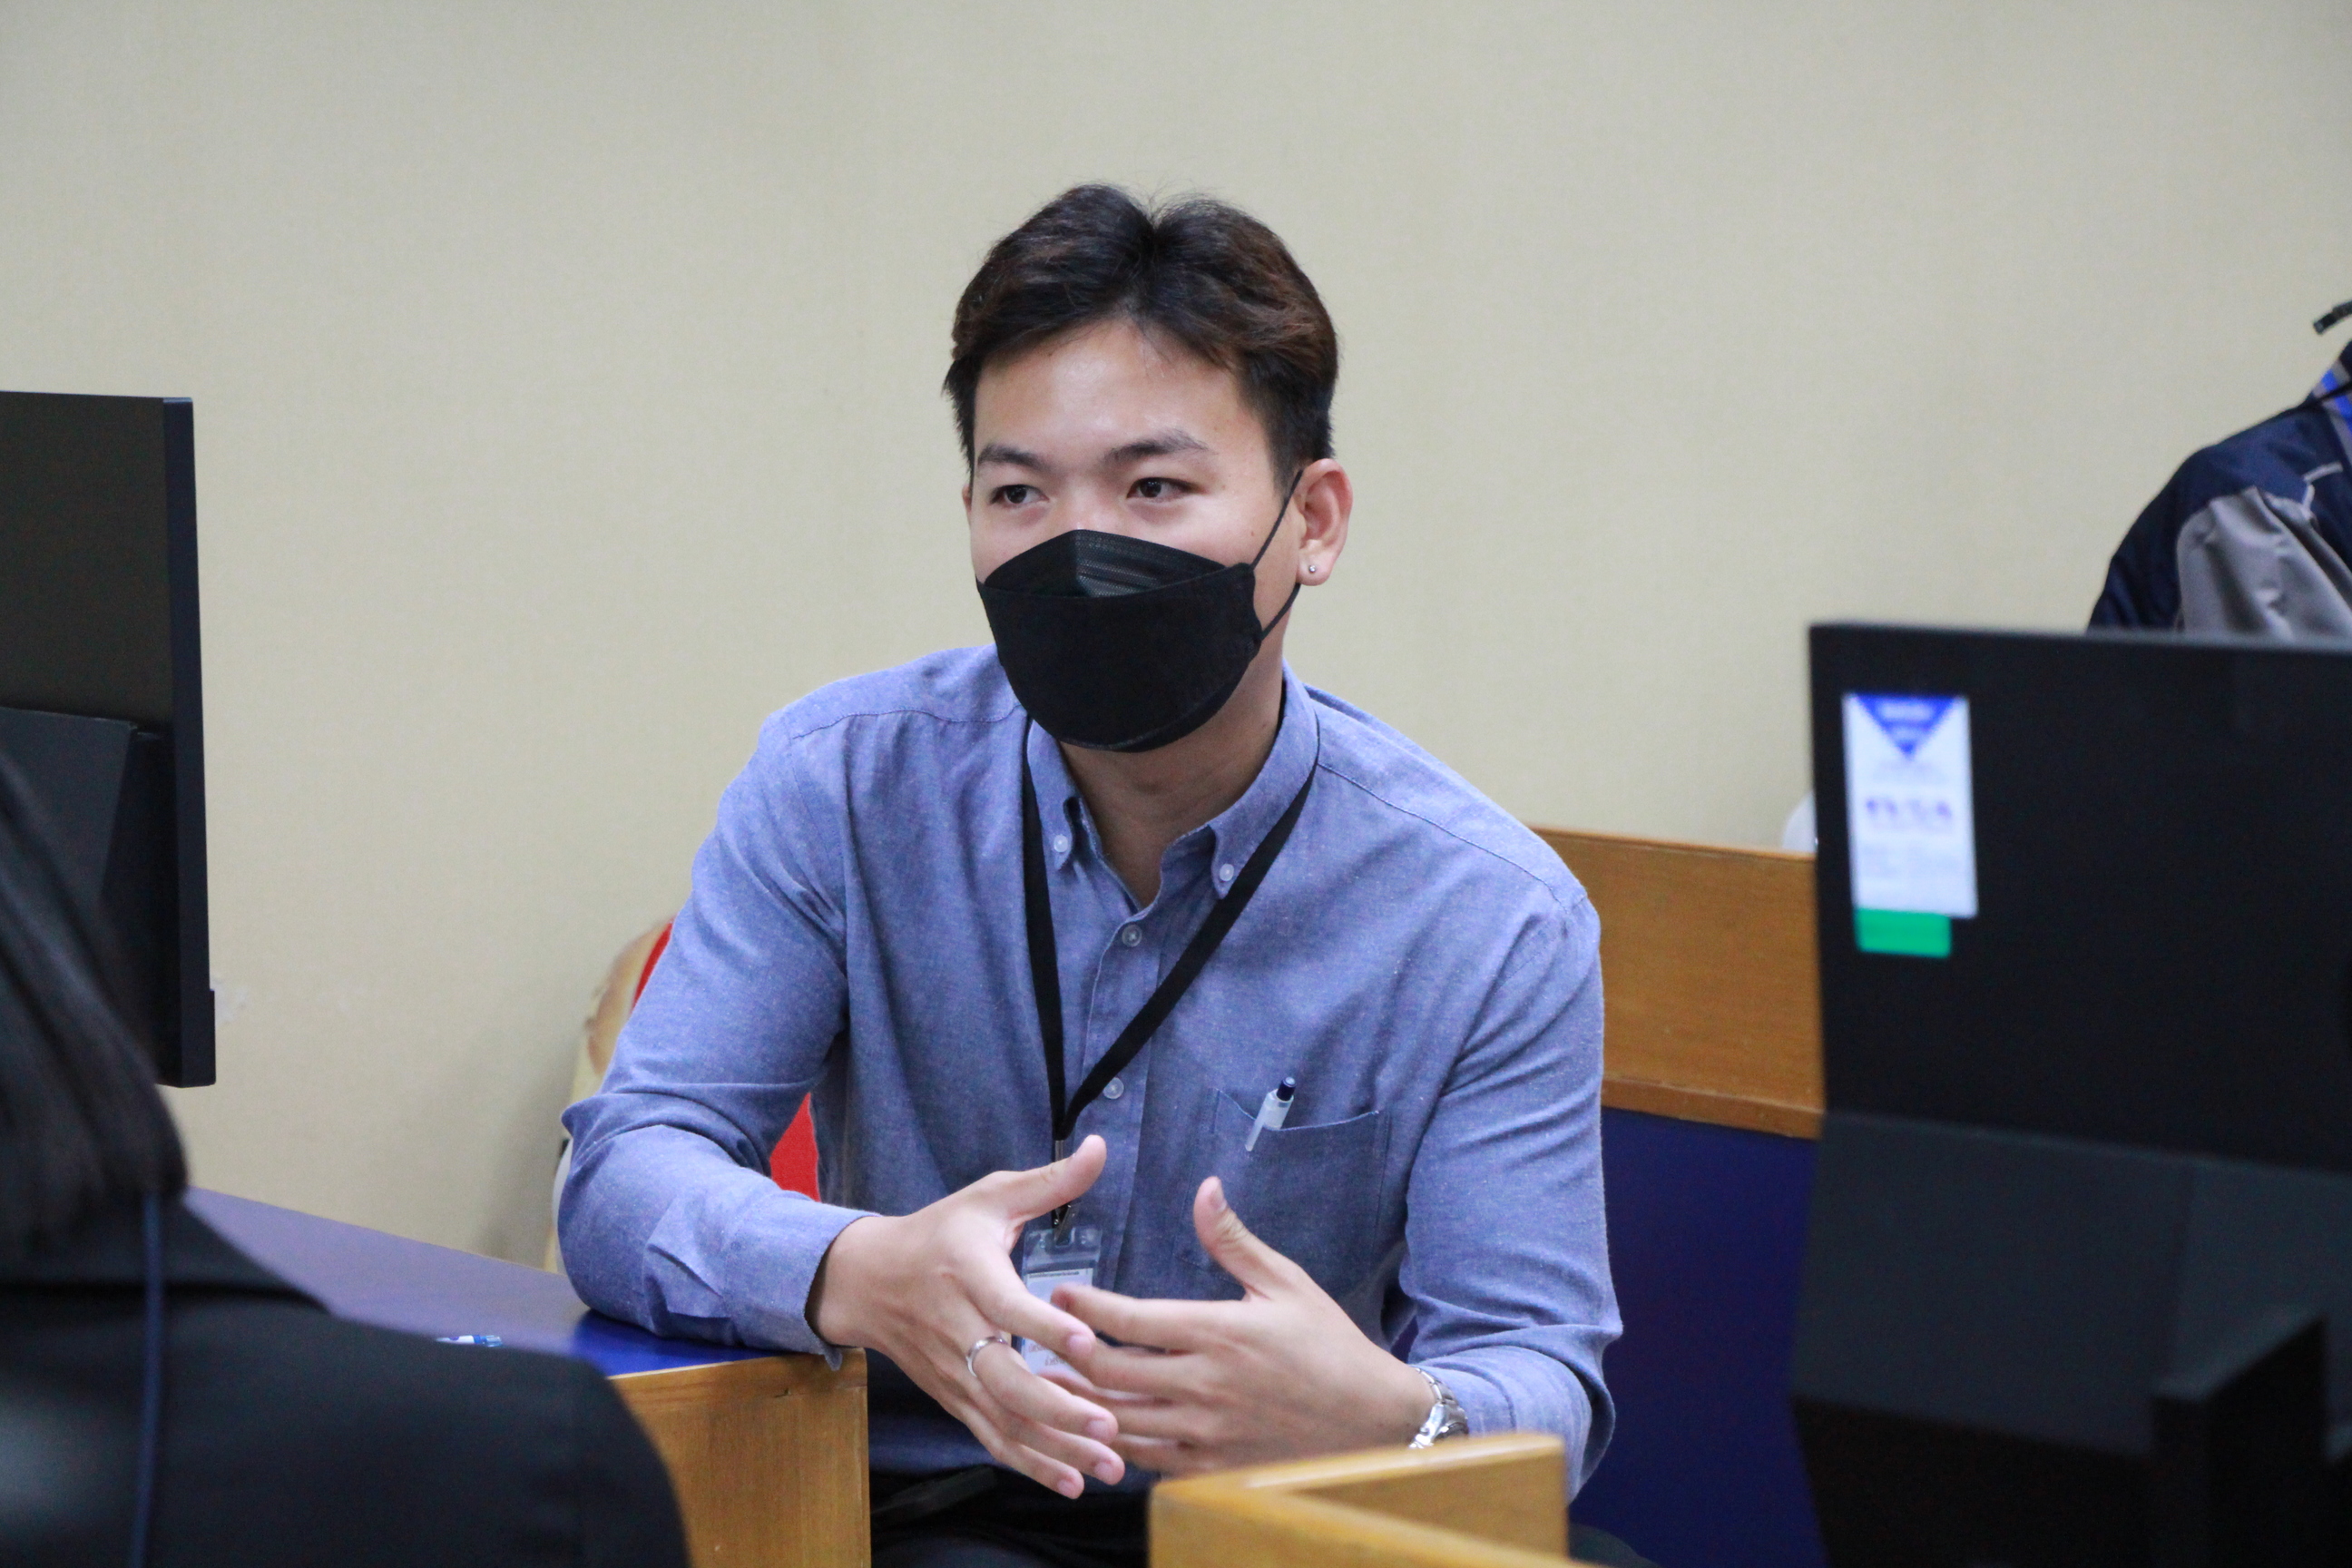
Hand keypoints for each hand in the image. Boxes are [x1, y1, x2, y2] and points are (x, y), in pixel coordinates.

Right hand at [806, 1135, 1126, 1496]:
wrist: (868, 1280)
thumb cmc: (940, 1233)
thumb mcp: (989, 1199)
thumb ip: (1049, 1183)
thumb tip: (1101, 1147)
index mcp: (968, 1275)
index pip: (1007, 1306)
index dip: (1044, 1326)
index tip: (1084, 1342)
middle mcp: (958, 1330)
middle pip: (1005, 1379)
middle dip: (1058, 1406)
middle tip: (1110, 1421)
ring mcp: (954, 1372)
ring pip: (1003, 1418)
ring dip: (1055, 1445)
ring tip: (1107, 1463)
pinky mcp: (954, 1397)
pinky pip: (992, 1437)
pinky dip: (1030, 1462)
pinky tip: (1070, 1479)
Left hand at [1045, 1176, 1432, 1475]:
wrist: (1372, 1421)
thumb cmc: (1329, 1346)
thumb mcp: (1286, 1283)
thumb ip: (1234, 1240)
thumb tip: (1205, 1188)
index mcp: (1218, 1332)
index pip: (1129, 1320)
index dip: (1084, 1307)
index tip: (1059, 1294)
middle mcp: (1204, 1384)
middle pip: (1110, 1373)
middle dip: (1068, 1355)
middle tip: (1041, 1340)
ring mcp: (1206, 1431)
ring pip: (1120, 1421)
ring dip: (1081, 1402)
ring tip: (1051, 1384)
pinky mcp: (1211, 1466)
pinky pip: (1147, 1460)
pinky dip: (1117, 1444)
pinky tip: (1100, 1428)